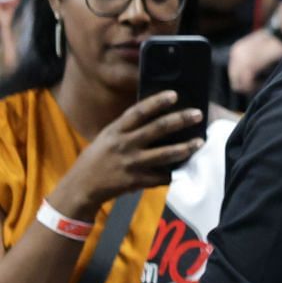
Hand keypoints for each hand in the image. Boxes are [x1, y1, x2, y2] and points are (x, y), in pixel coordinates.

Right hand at [50, 91, 204, 215]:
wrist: (81, 187)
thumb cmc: (97, 158)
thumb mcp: (107, 137)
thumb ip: (127, 128)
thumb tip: (154, 115)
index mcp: (115, 131)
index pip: (137, 112)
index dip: (156, 102)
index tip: (174, 94)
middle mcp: (124, 145)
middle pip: (157, 129)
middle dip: (180, 120)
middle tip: (198, 114)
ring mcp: (131, 163)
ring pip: (165, 154)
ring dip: (185, 148)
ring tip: (200, 142)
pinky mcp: (136, 181)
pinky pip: (161, 176)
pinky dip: (174, 173)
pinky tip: (186, 169)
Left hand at [227, 26, 281, 96]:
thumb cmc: (276, 40)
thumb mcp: (259, 49)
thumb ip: (252, 59)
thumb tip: (253, 73)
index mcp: (236, 51)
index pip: (234, 73)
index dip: (245, 79)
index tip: (258, 80)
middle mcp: (235, 56)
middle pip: (235, 80)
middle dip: (247, 85)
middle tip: (261, 84)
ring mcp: (241, 61)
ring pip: (239, 85)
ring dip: (251, 87)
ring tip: (263, 83)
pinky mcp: (249, 66)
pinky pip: (247, 84)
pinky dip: (256, 86)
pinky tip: (264, 82)